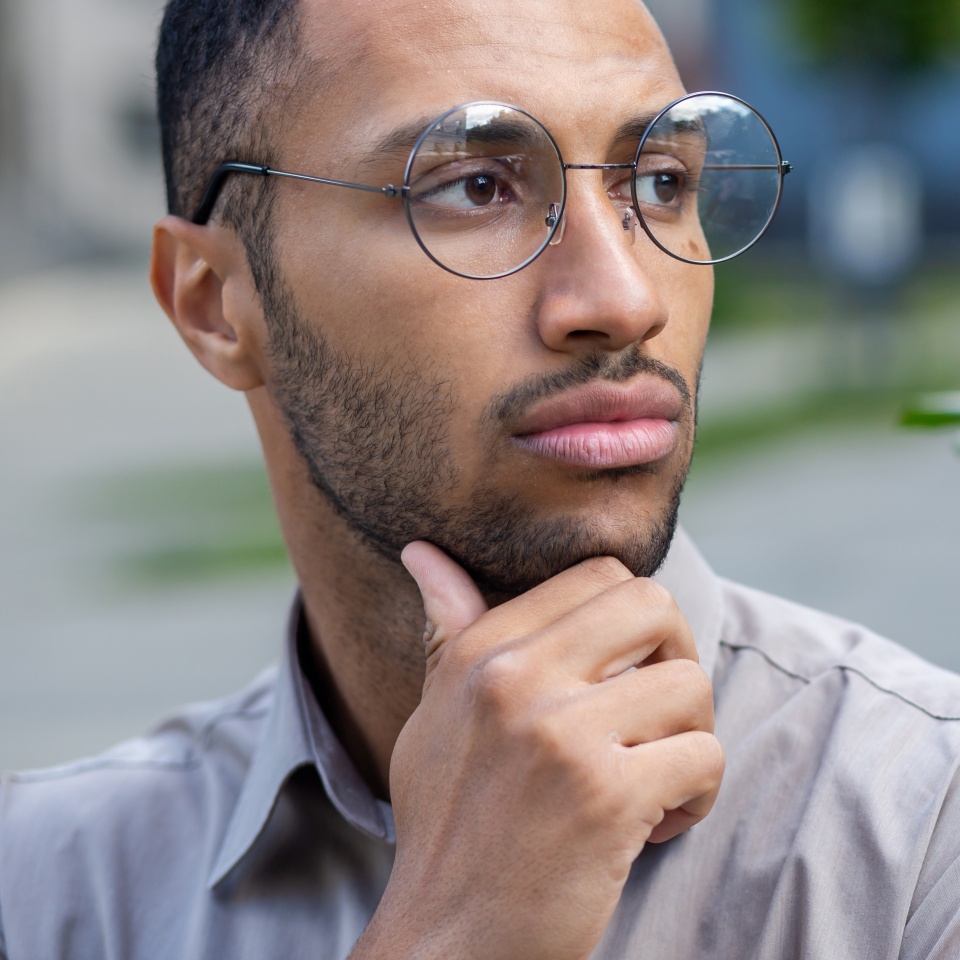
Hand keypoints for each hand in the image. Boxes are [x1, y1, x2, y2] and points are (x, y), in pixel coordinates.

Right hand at [351, 544, 723, 959]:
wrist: (445, 938)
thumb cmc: (447, 823)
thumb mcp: (433, 714)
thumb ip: (448, 629)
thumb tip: (423, 550)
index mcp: (478, 651)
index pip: (596, 575)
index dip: (633, 620)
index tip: (624, 672)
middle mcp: (514, 678)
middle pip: (653, 603)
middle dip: (677, 654)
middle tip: (658, 711)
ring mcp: (560, 734)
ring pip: (691, 685)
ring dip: (691, 737)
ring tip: (655, 778)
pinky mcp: (606, 797)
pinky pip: (704, 757)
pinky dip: (699, 794)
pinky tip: (658, 823)